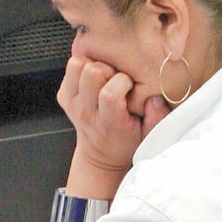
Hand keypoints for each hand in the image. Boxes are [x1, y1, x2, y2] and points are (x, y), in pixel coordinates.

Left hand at [58, 56, 170, 198]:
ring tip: (107, 74)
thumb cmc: (127, 141)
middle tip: (118, 77)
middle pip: (92, 73)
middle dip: (109, 68)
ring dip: (94, 64)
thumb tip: (154, 97)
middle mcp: (86, 112)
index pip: (109, 93)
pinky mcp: (64, 96)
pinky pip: (72, 67)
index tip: (131, 85)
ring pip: (78, 66)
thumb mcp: (150, 134)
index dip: (123, 81)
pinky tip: (97, 76)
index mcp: (108, 121)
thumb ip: (158, 116)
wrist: (101, 156)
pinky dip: (84, 65)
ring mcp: (72, 104)